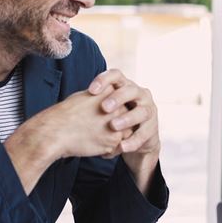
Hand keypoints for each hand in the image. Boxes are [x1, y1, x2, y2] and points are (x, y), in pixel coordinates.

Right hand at [32, 87, 131, 158]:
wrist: (56, 131)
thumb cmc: (65, 114)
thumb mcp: (85, 96)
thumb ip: (101, 98)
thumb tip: (108, 103)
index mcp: (111, 92)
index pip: (121, 102)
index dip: (112, 111)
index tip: (99, 116)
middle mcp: (118, 106)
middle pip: (126, 117)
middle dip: (116, 125)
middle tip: (97, 129)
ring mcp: (117, 125)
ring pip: (125, 133)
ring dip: (115, 138)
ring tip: (96, 138)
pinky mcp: (113, 141)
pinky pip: (118, 148)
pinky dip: (109, 150)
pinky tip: (94, 146)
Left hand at [87, 69, 160, 193]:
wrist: (135, 138)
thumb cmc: (113, 118)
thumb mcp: (104, 109)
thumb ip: (94, 102)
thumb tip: (69, 103)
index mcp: (126, 85)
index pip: (116, 75)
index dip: (104, 80)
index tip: (91, 90)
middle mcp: (140, 94)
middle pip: (131, 90)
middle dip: (118, 98)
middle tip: (104, 107)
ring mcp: (148, 110)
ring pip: (141, 112)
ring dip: (127, 119)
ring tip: (113, 126)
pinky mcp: (152, 128)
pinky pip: (144, 134)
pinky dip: (133, 141)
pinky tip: (122, 147)